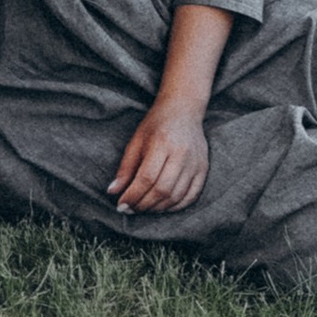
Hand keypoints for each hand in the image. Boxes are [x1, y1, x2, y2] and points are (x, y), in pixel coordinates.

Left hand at [108, 95, 208, 214]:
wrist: (184, 108)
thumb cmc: (157, 124)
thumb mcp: (137, 140)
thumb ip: (125, 168)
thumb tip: (113, 192)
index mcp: (162, 142)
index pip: (146, 178)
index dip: (132, 195)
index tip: (121, 204)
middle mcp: (182, 153)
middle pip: (162, 190)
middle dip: (143, 205)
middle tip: (130, 208)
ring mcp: (195, 162)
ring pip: (176, 196)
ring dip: (157, 209)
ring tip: (144, 207)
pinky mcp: (203, 168)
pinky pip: (190, 197)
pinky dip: (175, 207)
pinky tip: (162, 206)